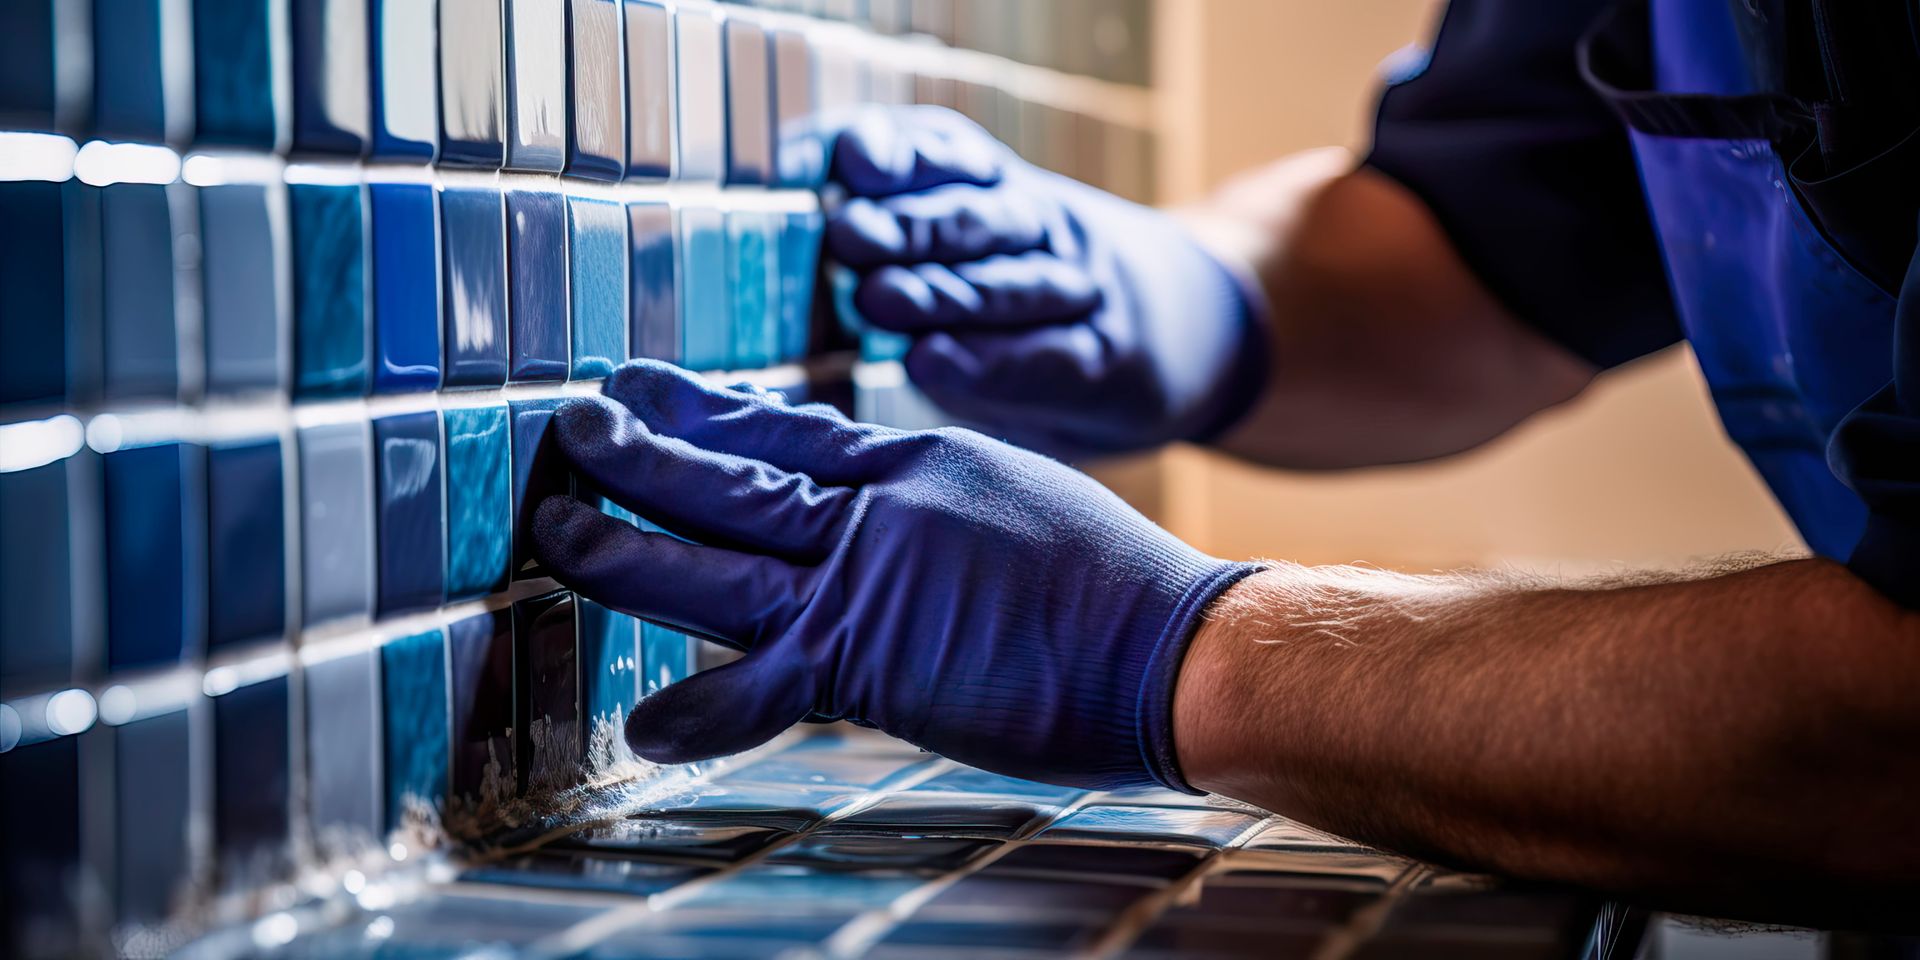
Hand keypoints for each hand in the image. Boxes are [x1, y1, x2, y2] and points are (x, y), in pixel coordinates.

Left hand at [532, 360, 1260, 789]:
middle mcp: (872, 507)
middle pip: (727, 472)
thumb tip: (878, 503)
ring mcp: (863, 582)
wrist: (1173, 640)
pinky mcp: (870, 663)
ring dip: (622, 546)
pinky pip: (759, 688)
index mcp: (910, 462)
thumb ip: (929, 496)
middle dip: (635, 450)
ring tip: (552, 527)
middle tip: (568, 423)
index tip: (638, 385)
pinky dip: (698, 711)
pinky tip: (638, 724)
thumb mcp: (1009, 491)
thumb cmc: (1111, 581)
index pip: (781, 426)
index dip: (701, 407)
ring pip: (712, 559)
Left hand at [824, 106, 1267, 456]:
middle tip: (848, 234)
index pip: (954, 153)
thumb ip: (900, 238)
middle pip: (975, 216)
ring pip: (1007, 284)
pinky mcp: (1106, 360)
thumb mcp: (977, 244)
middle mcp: (1040, 228)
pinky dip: (986, 363)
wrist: (1191, 332)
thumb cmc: (1030, 297)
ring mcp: (1080, 292)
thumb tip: (813, 228)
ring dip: (942, 291)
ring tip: (879, 300)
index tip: (855, 162)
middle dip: (909, 224)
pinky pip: (1046, 357)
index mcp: (1001, 188)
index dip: (906, 153)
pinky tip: (931, 364)